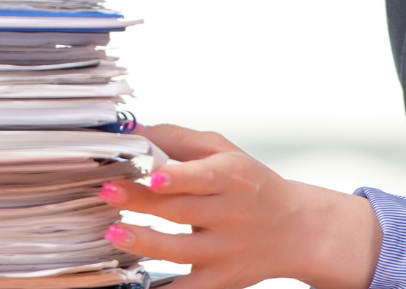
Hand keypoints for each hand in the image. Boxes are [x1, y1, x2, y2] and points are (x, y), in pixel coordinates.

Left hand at [100, 125, 381, 288]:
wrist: (296, 229)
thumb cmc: (248, 183)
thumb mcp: (223, 151)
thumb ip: (177, 139)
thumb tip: (132, 131)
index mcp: (233, 177)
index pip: (204, 176)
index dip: (178, 177)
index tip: (152, 175)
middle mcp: (231, 214)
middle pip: (182, 210)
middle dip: (142, 201)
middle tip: (108, 192)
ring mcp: (225, 250)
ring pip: (181, 250)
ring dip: (145, 242)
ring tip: (114, 233)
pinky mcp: (220, 279)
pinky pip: (188, 288)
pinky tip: (136, 284)